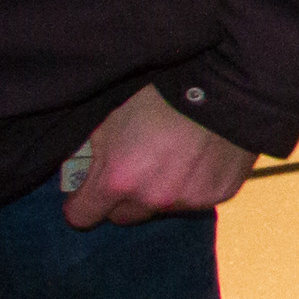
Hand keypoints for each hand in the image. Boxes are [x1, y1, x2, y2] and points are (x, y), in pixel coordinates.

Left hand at [63, 86, 256, 227]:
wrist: (219, 81)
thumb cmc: (157, 92)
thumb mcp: (106, 117)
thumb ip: (89, 152)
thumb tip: (78, 168)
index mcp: (118, 180)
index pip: (83, 217)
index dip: (81, 203)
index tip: (86, 193)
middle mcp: (153, 198)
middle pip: (124, 217)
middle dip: (122, 199)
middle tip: (131, 170)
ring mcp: (190, 199)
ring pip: (163, 208)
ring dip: (160, 192)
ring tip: (171, 158)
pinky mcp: (220, 193)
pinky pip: (197, 199)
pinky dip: (193, 184)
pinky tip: (198, 156)